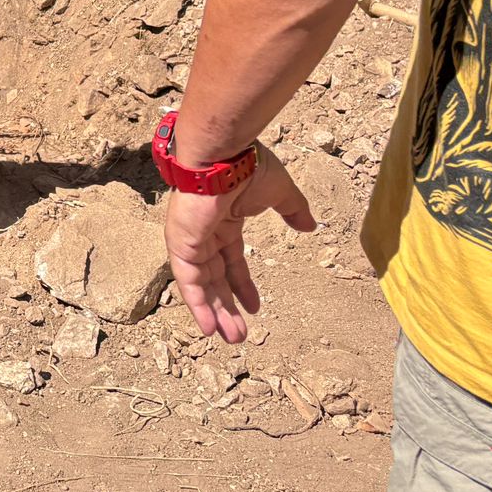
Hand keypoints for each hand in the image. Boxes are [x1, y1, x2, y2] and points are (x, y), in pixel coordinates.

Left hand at [162, 143, 317, 343]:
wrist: (223, 153)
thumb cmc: (248, 167)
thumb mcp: (279, 192)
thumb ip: (293, 210)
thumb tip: (310, 226)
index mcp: (224, 220)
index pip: (231, 259)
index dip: (241, 284)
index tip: (254, 306)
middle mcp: (204, 232)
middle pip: (215, 278)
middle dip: (227, 307)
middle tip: (239, 334)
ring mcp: (189, 239)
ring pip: (202, 284)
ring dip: (214, 312)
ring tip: (230, 338)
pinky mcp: (180, 243)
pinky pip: (187, 280)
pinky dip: (196, 304)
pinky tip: (208, 326)